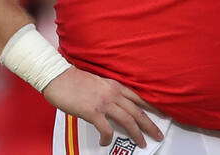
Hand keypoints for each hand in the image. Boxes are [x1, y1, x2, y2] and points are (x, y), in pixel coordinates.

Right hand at [42, 67, 164, 146]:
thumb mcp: (98, 83)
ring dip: (137, 134)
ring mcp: (104, 103)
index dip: (151, 108)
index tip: (161, 115)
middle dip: (150, 125)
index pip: (139, 98)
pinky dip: (108, 138)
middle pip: (138, 112)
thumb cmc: (74, 80)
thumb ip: (109, 93)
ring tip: (142, 143)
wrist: (58, 77)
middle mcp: (114, 94)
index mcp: (115, 86)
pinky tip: (105, 142)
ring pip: (128, 121)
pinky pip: (106, 129)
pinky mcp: (93, 112)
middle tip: (158, 135)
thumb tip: (114, 106)